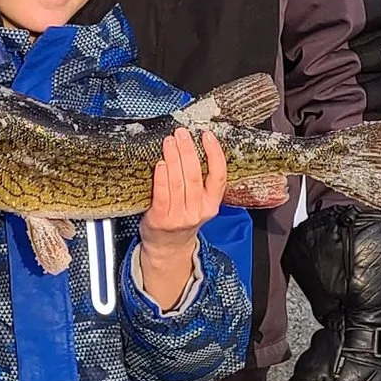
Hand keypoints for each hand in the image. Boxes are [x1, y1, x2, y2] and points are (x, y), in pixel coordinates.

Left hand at [136, 131, 226, 309]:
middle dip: (188, 151)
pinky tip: (161, 163)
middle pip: (195, 176)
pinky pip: (163, 194)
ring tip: (169, 142)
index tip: (207, 136)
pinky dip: (162, 177)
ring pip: (178, 182)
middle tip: (181, 134)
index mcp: (211, 204)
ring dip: (173, 158)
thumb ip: (200, 183)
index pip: (219, 176)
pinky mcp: (161, 219)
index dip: (215, 154)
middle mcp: (198, 211)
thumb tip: (192, 146)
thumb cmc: (181, 218)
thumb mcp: (199, 204)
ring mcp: (179, 216)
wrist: (167, 246)